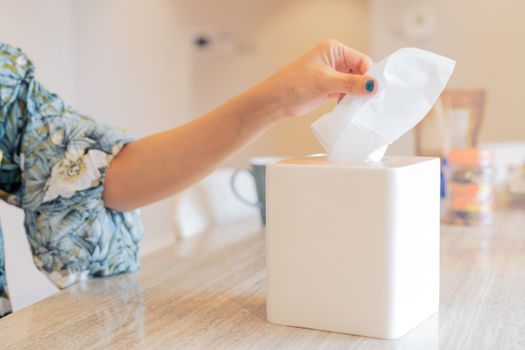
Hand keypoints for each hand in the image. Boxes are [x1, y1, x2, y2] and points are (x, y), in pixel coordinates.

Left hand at [253, 39, 376, 118]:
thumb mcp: (325, 81)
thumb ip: (351, 83)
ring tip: (359, 105)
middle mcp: (334, 60)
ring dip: (357, 94)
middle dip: (364, 84)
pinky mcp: (329, 88)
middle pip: (360, 72)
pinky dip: (350, 99)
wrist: (276, 100)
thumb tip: (373, 85)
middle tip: (369, 99)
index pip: (361, 60)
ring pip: (354, 83)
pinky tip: (351, 107)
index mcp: (334, 49)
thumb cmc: (294, 83)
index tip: (374, 89)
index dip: (369, 74)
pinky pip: (347, 93)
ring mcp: (332, 75)